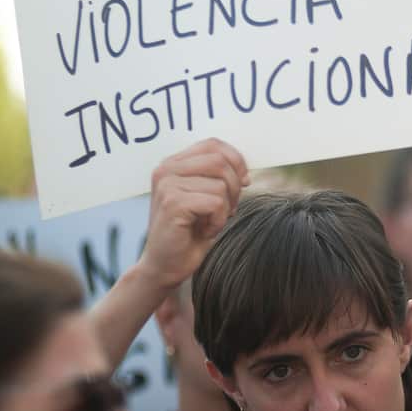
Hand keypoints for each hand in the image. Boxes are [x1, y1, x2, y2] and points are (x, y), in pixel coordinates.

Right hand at [137, 138, 249, 290]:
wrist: (166, 266)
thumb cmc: (189, 233)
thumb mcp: (205, 198)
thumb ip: (218, 178)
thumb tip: (245, 172)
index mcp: (173, 164)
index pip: (213, 144)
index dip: (236, 160)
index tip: (244, 182)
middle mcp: (166, 170)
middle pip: (220, 161)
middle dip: (234, 187)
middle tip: (226, 210)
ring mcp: (167, 185)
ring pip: (221, 183)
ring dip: (225, 208)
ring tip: (210, 223)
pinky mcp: (173, 203)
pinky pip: (216, 202)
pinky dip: (218, 221)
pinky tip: (204, 231)